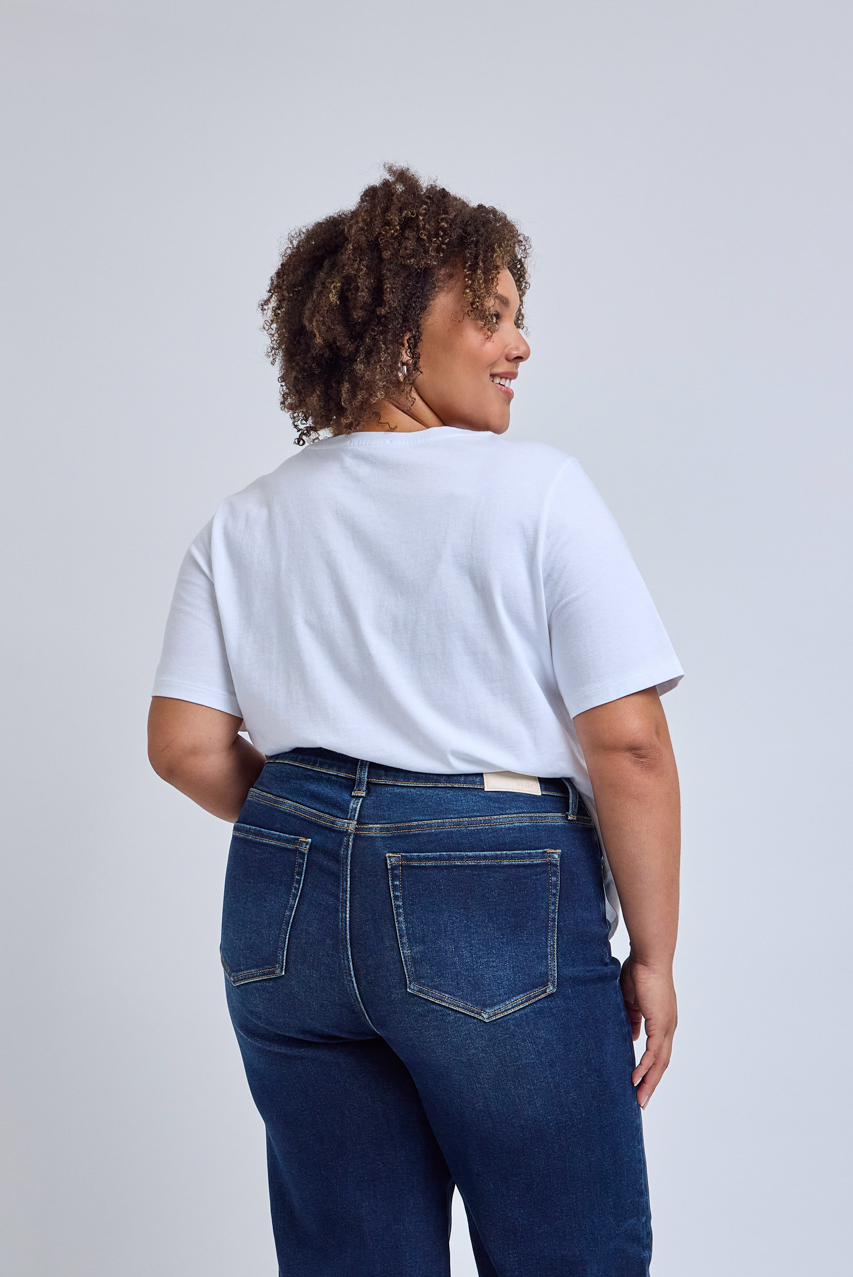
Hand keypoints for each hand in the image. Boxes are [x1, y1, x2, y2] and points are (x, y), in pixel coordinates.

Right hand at [619, 954, 677, 1109]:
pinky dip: (646, 1067)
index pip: (657, 1051)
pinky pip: (654, 1052)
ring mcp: (666, 1027)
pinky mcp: (661, 1024)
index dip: (649, 1069)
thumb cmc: (639, 971)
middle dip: (651, 1083)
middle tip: (640, 1100)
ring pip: (660, 1062)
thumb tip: (631, 1035)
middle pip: (661, 1063)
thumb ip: (632, 1018)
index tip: (639, 1083)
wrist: (648, 957)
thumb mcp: (631, 1000)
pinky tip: (637, 1078)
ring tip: (639, 1098)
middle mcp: (667, 1027)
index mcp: (661, 1021)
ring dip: (650, 1081)